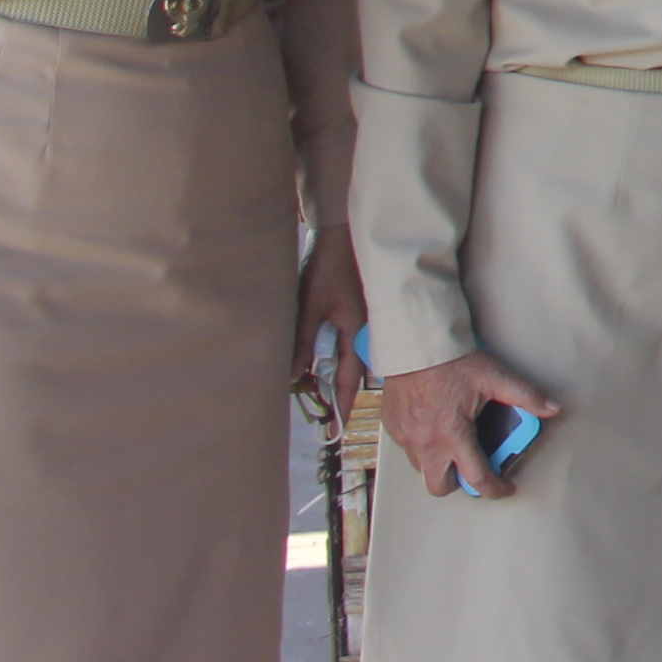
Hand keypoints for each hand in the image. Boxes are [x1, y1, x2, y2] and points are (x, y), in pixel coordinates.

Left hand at [296, 228, 370, 410]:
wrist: (344, 236)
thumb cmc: (327, 268)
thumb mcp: (309, 307)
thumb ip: (303, 342)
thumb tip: (294, 375)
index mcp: (357, 330)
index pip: (350, 376)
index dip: (342, 402)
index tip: (337, 426)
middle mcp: (366, 329)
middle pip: (355, 370)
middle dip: (342, 391)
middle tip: (330, 413)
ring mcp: (367, 320)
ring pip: (355, 356)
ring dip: (341, 373)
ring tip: (327, 391)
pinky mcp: (362, 311)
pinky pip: (354, 342)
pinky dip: (342, 355)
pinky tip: (331, 359)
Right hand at [377, 350, 558, 499]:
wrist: (416, 345)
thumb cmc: (453, 361)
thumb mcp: (495, 378)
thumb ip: (526, 396)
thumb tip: (552, 408)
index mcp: (453, 435)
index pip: (476, 478)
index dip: (494, 489)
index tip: (504, 488)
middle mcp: (426, 443)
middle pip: (440, 487)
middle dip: (458, 483)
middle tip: (472, 467)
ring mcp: (406, 438)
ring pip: (422, 469)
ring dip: (439, 464)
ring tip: (454, 444)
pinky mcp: (392, 429)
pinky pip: (408, 450)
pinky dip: (422, 447)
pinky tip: (434, 428)